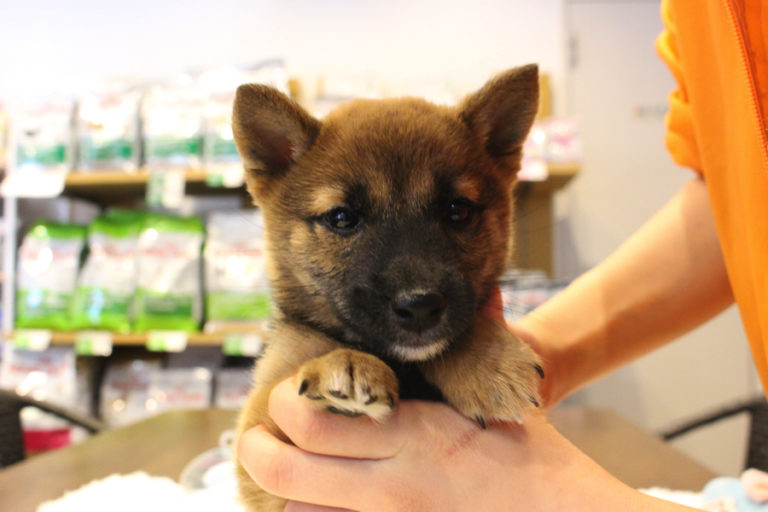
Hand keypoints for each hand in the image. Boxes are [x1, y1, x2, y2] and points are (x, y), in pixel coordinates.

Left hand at [237, 377, 673, 511]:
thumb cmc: (529, 456)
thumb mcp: (507, 397)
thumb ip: (487, 342)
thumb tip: (487, 293)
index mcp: (411, 436)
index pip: (311, 420)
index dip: (285, 403)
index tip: (291, 389)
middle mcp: (389, 483)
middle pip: (284, 469)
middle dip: (255, 445)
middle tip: (257, 430)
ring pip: (295, 509)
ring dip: (279, 484)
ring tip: (281, 461)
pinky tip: (312, 496)